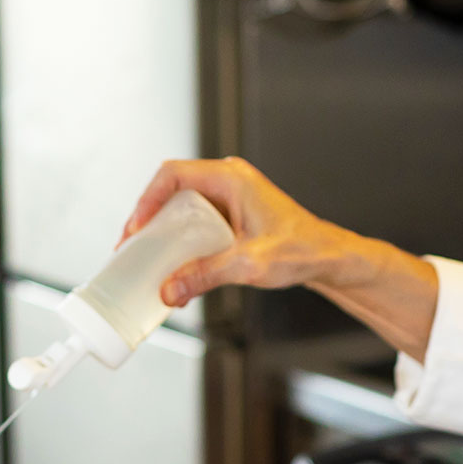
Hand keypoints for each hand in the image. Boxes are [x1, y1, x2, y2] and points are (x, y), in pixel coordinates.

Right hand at [122, 158, 357, 307]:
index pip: (172, 174)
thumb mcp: (250, 264)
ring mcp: (230, 198)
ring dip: (164, 234)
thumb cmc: (303, 249)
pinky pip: (196, 223)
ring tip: (150, 260)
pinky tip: (178, 269)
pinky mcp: (231, 216)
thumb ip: (207, 275)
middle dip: (149, 220)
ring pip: (182, 208)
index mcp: (231, 179)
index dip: (146, 200)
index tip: (135, 228)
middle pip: (172, 191)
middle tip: (134, 249)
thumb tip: (169, 288)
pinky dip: (182, 243)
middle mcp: (228, 182)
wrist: (329, 258)